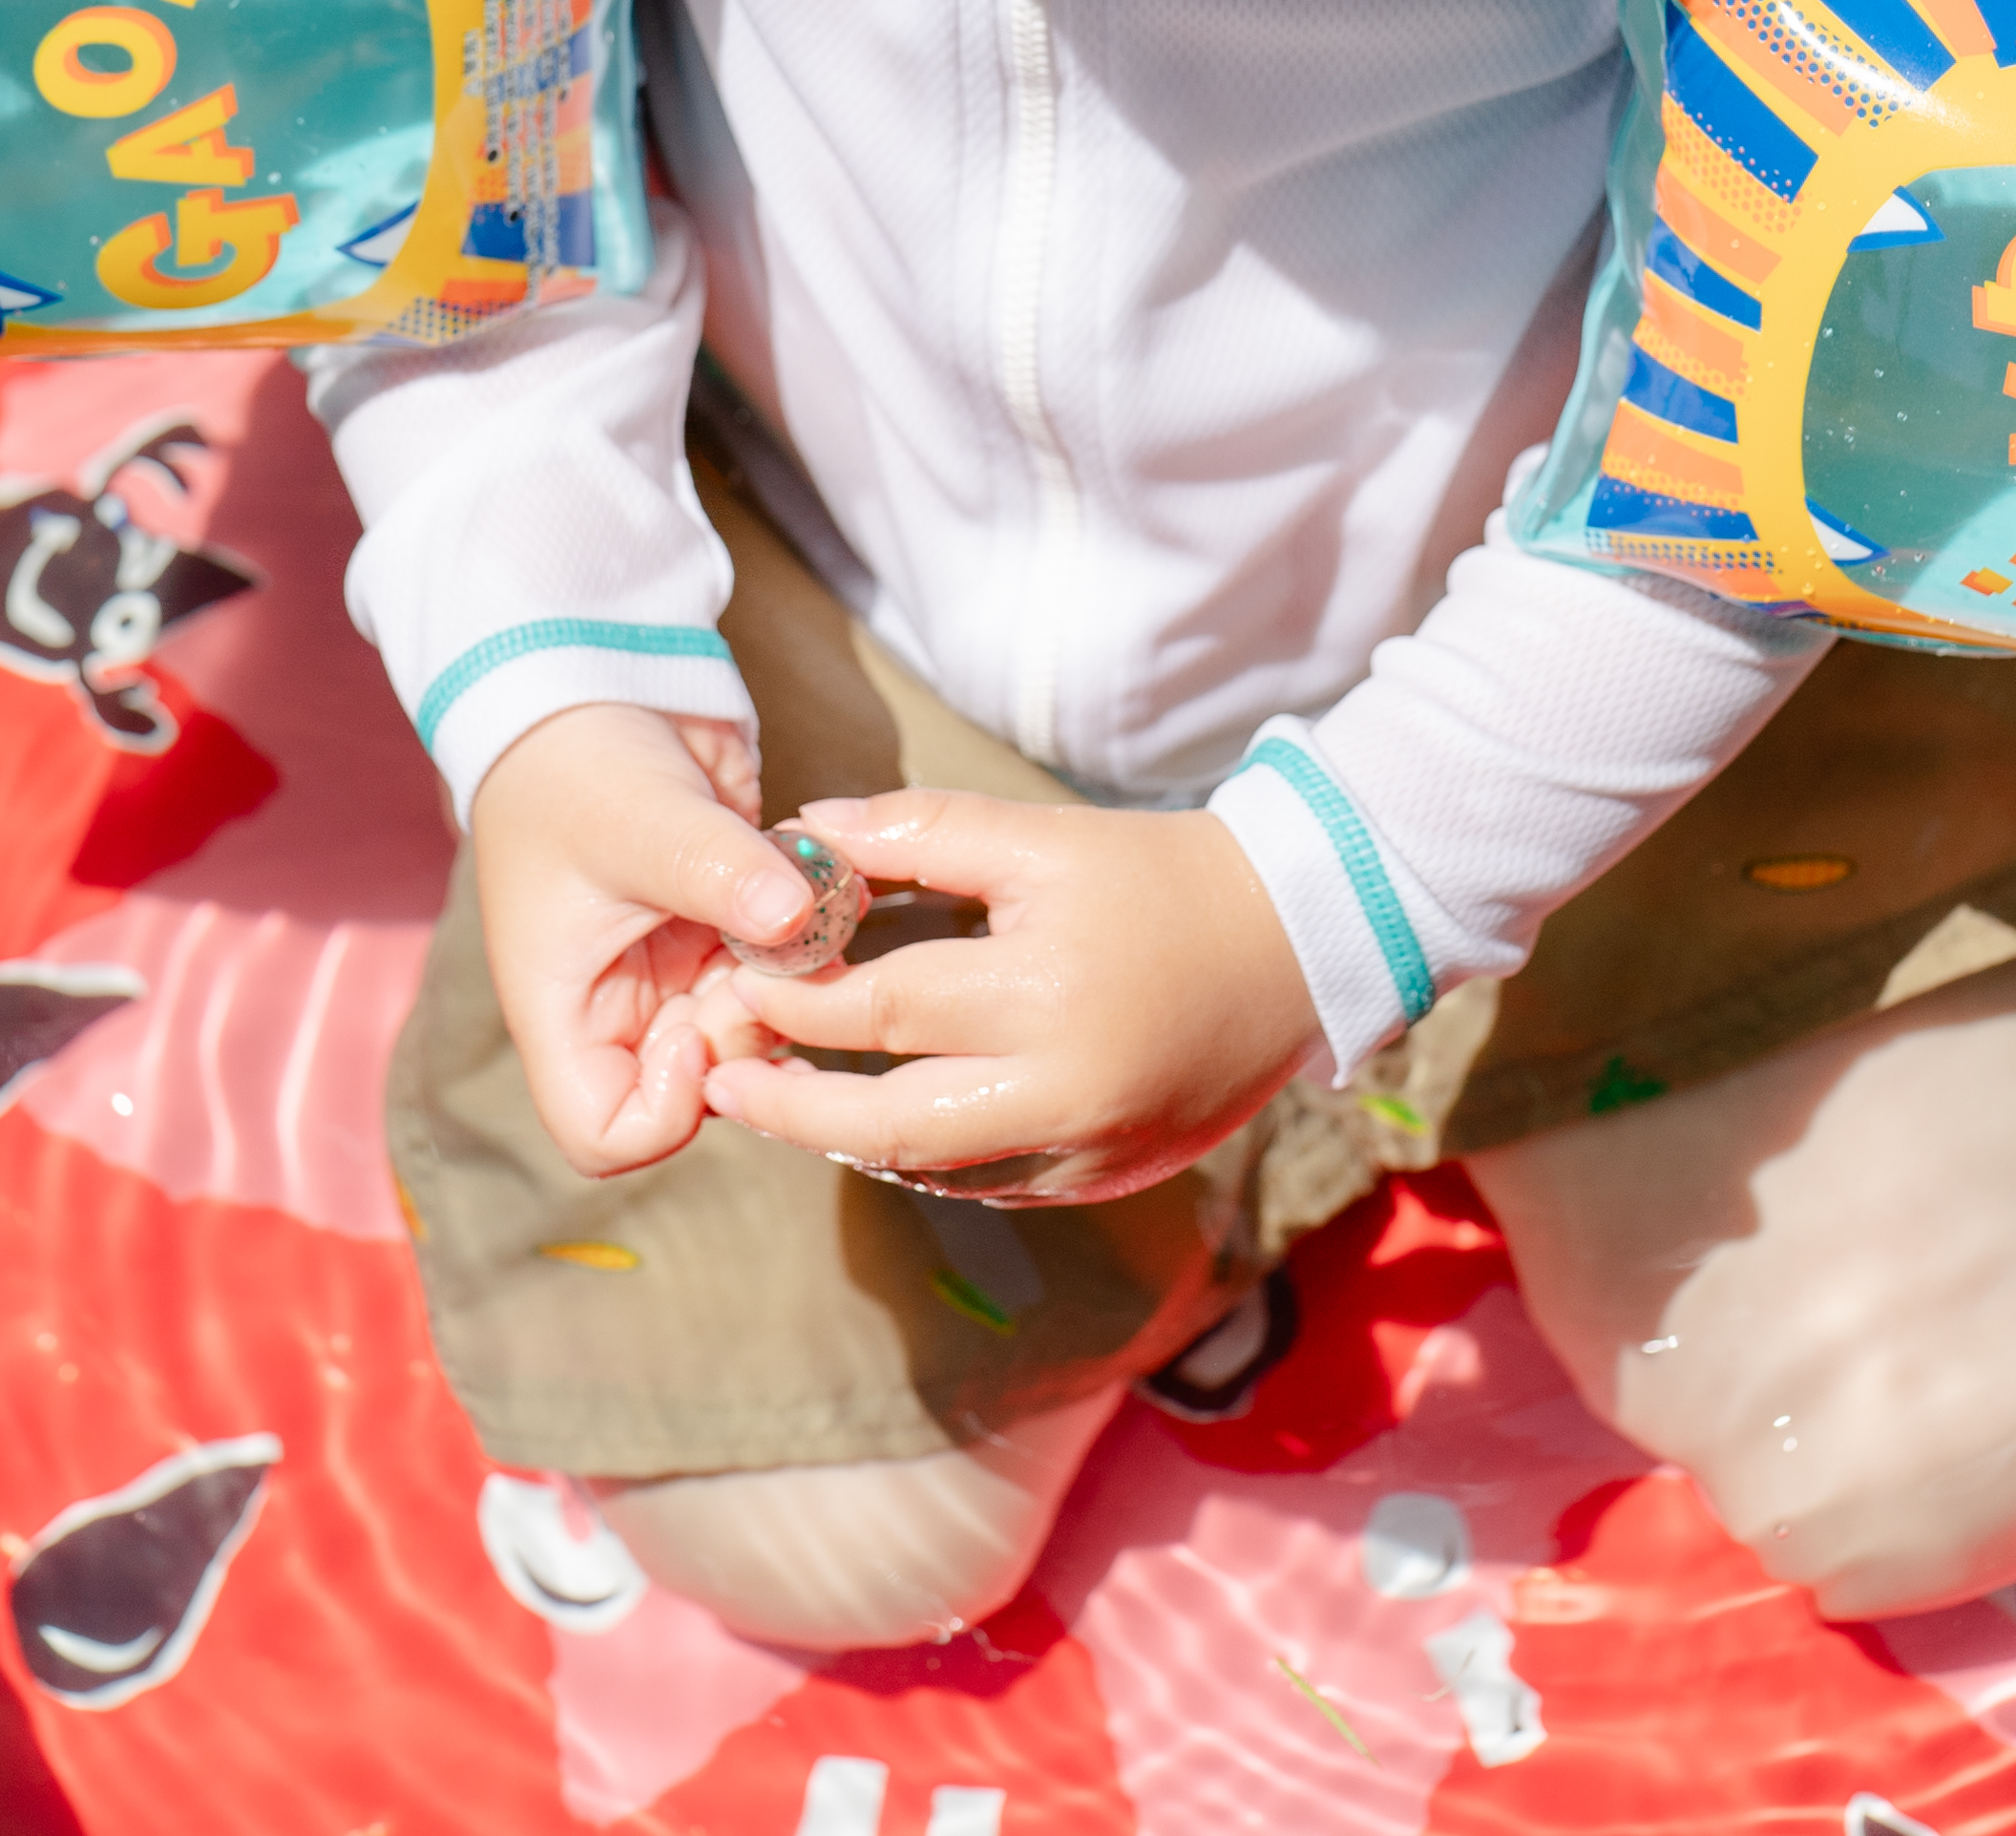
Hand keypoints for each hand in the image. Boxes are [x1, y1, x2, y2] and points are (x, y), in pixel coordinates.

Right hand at [469, 701, 830, 1177]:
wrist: (601, 685)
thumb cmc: (579, 761)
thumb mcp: (641, 818)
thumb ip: (718, 872)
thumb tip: (796, 914)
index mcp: (564, 1011)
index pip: (604, 1134)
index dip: (662, 1109)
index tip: (693, 1029)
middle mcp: (621, 1009)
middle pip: (696, 1091)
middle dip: (746, 1036)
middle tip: (773, 959)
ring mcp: (679, 974)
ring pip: (752, 1032)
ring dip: (790, 985)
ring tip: (800, 908)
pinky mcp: (730, 930)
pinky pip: (783, 973)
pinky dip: (811, 942)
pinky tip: (821, 886)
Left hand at [691, 792, 1322, 1205]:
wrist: (1292, 946)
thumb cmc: (1159, 877)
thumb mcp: (1042, 837)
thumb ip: (920, 831)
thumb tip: (805, 834)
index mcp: (1044, 995)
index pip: (883, 1010)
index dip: (797, 1001)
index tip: (737, 988)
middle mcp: (1065, 1089)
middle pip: (891, 1125)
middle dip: (793, 1109)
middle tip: (723, 1084)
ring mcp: (1090, 1148)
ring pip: (934, 1171)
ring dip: (849, 1140)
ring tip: (785, 1102)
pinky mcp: (1108, 1177)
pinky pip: (990, 1185)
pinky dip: (924, 1158)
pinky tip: (881, 1124)